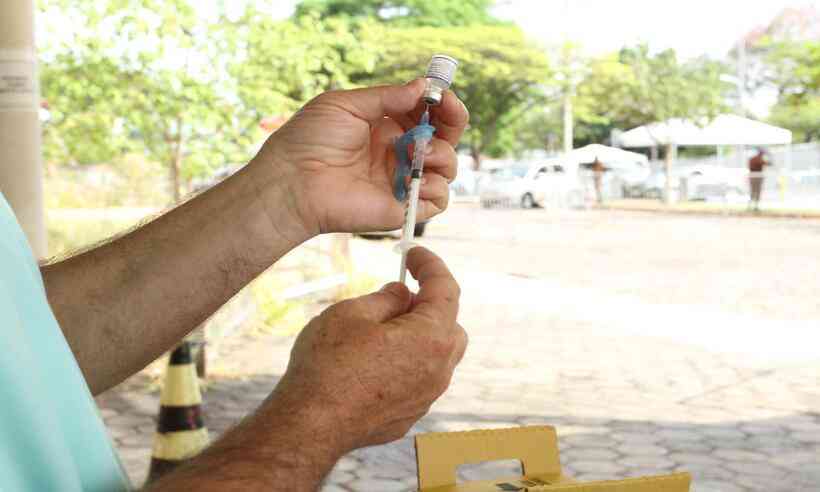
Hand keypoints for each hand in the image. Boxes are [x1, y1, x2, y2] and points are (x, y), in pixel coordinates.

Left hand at [257, 80, 468, 234]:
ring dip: (442, 153)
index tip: (441, 93)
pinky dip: (435, 187)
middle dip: (453, 121)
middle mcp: (398, 153)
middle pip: (444, 138)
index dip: (440, 103)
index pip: (426, 114)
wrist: (292, 181)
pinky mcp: (402, 208)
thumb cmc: (309, 140)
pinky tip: (413, 177)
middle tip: (448, 111)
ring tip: (418, 150)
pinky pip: (438, 200)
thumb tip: (422, 87)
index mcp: (386, 127)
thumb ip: (387, 96)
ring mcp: (402, 181)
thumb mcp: (345, 104)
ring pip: (447, 167)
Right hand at [268, 247, 466, 453]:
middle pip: (450, 324)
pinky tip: (375, 361)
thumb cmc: (328, 366)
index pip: (446, 288)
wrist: (310, 425)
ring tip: (382, 328)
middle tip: (398, 293)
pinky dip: (407, 363)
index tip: (413, 253)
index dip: (430, 264)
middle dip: (429, 304)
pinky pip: (419, 380)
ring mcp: (426, 397)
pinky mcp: (409, 415)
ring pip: (437, 356)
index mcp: (431, 337)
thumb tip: (402, 294)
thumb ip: (386, 298)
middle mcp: (439, 370)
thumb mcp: (353, 313)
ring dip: (419, 336)